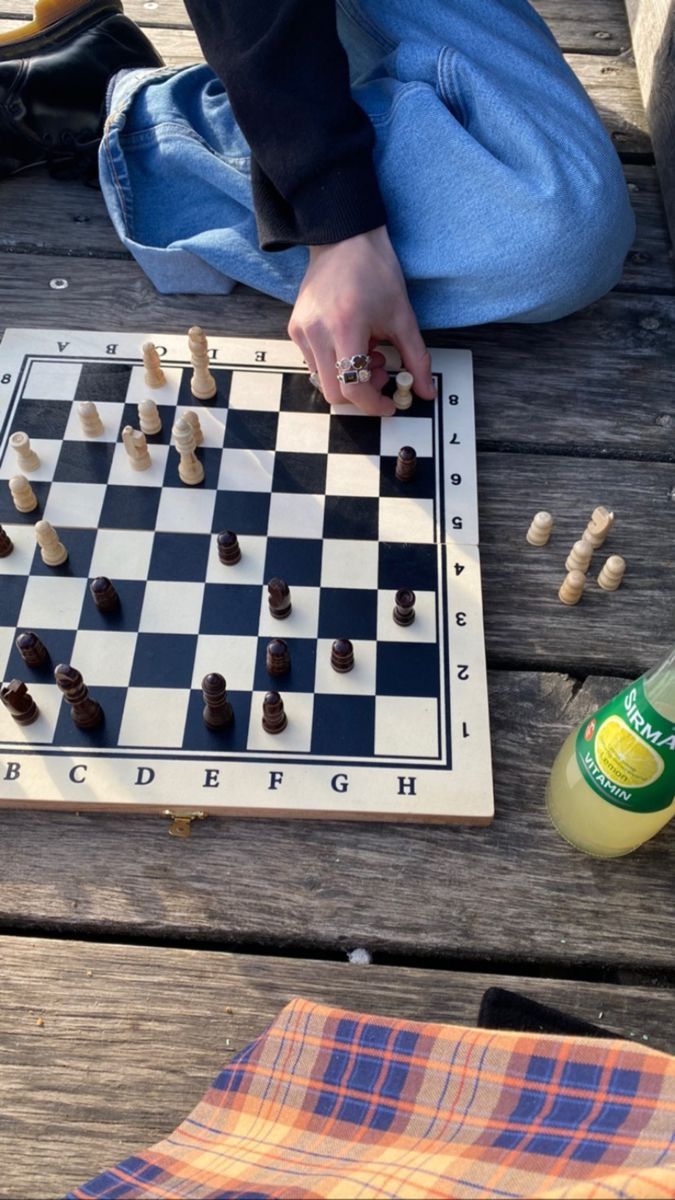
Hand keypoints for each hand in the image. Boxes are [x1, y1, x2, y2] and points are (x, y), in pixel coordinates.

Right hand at [288, 225, 435, 415]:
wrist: (344, 238)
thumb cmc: (375, 270)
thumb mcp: (403, 315)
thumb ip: (416, 357)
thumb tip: (425, 390)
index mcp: (345, 327)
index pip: (352, 388)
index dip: (373, 405)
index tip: (389, 404)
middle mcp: (317, 332)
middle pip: (335, 392)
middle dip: (361, 393)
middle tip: (381, 374)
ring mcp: (302, 331)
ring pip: (323, 380)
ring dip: (348, 378)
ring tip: (368, 352)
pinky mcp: (295, 328)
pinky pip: (314, 363)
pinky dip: (335, 364)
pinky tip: (352, 342)